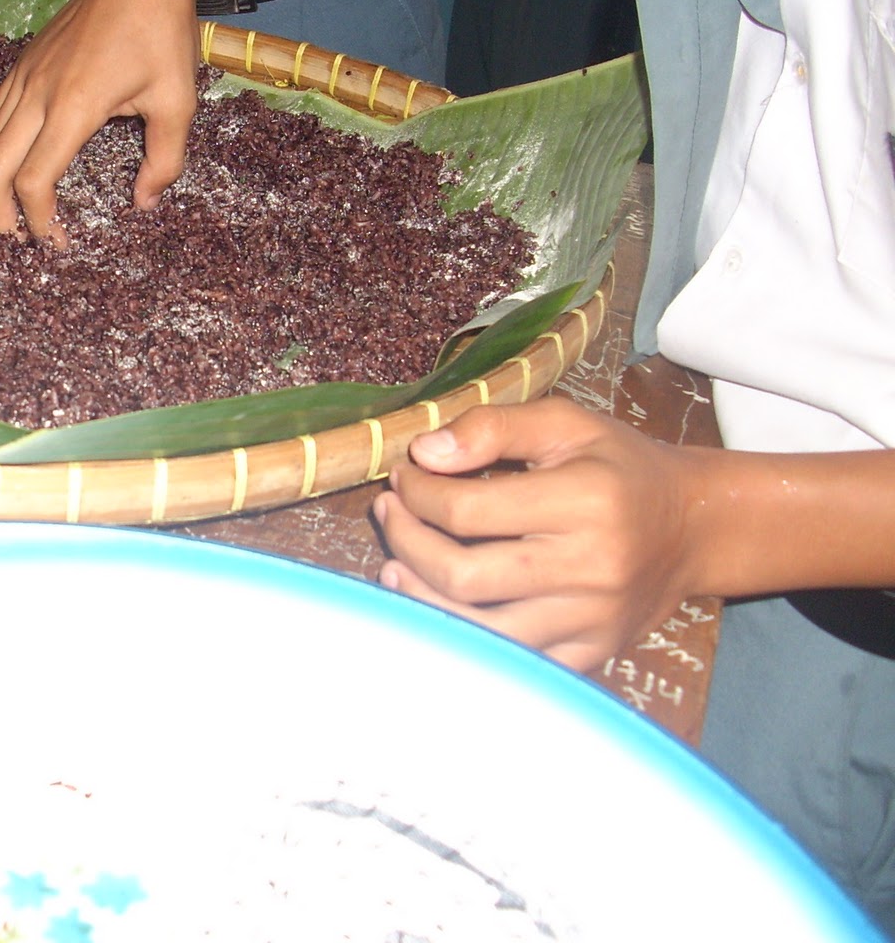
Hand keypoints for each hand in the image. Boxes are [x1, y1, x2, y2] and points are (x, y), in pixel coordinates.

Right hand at [0, 0, 200, 240]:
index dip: (39, 222)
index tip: (57, 241)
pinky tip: (20, 155)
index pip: (34, 182)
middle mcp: (39, 93)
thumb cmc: (164, 32)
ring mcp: (26, 74)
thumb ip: (164, 161)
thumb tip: (144, 203)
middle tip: (18, 239)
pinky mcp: (25, 61)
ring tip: (15, 206)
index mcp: (74, 108)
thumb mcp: (178, 102)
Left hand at [372, 398, 701, 670]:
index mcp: (585, 502)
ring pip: (479, 631)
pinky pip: (511, 661)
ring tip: (395, 565)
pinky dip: (463, 636)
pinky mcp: (591, 653)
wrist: (694, 528)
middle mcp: (590, 569)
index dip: (418, 493)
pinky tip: (436, 604)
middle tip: (390, 513)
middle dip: (407, 543)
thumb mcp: (566, 424)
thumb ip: (494, 427)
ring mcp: (591, 621)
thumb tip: (425, 452)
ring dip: (420, 597)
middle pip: (462, 576)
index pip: (467, 510)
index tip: (405, 477)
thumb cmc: (620, 468)